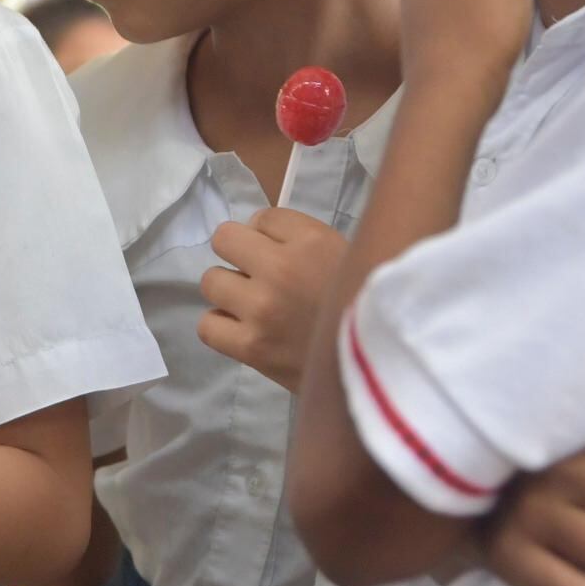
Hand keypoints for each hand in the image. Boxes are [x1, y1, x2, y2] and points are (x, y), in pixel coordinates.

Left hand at [198, 206, 350, 389]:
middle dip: (241, 254)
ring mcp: (261, 309)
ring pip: (211, 281)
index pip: (262, 217)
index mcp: (311, 242)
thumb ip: (302, 237)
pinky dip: (221, 326)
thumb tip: (254, 229)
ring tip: (253, 304)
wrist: (377, 367)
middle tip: (261, 275)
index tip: (284, 253)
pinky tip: (243, 328)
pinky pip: (208, 325)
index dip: (268, 234)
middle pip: (224, 239)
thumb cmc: (363, 306)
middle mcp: (280, 269)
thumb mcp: (347, 254)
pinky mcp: (251, 347)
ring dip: (229, 290)